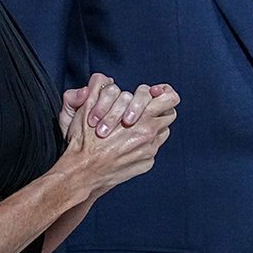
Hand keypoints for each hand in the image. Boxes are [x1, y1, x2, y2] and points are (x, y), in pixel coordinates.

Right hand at [62, 83, 179, 196]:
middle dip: (161, 108)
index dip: (164, 93)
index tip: (154, 93)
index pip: (170, 99)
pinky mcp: (146, 163)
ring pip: (163, 131)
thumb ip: (100, 89)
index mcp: (142, 117)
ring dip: (153, 125)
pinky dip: (145, 143)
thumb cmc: (84, 141)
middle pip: (170, 114)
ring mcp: (150, 150)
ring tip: (136, 125)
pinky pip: (154, 147)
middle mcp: (150, 134)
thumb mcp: (88, 108)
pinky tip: (129, 142)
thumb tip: (107, 79)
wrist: (83, 173)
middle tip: (149, 108)